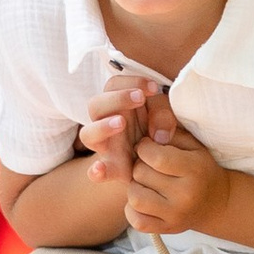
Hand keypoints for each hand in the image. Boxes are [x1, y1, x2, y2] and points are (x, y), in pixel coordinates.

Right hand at [78, 69, 164, 186]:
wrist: (163, 161)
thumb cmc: (160, 129)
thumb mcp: (166, 117)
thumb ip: (163, 117)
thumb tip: (159, 136)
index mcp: (118, 104)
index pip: (113, 85)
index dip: (132, 81)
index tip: (154, 87)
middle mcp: (106, 122)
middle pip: (95, 105)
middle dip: (117, 98)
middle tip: (140, 98)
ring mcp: (106, 146)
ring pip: (87, 134)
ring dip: (102, 127)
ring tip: (121, 123)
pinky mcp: (113, 168)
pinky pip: (96, 172)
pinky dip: (96, 172)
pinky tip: (100, 170)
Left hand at [126, 112, 231, 240]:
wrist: (217, 202)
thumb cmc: (200, 168)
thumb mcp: (193, 145)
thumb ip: (171, 134)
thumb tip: (147, 134)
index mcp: (194, 170)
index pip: (155, 157)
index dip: (144, 148)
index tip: (147, 147)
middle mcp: (185, 195)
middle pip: (141, 175)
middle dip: (139, 165)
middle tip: (148, 165)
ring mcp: (176, 215)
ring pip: (135, 197)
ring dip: (135, 186)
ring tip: (145, 182)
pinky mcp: (167, 229)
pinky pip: (136, 221)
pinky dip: (133, 209)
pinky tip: (143, 199)